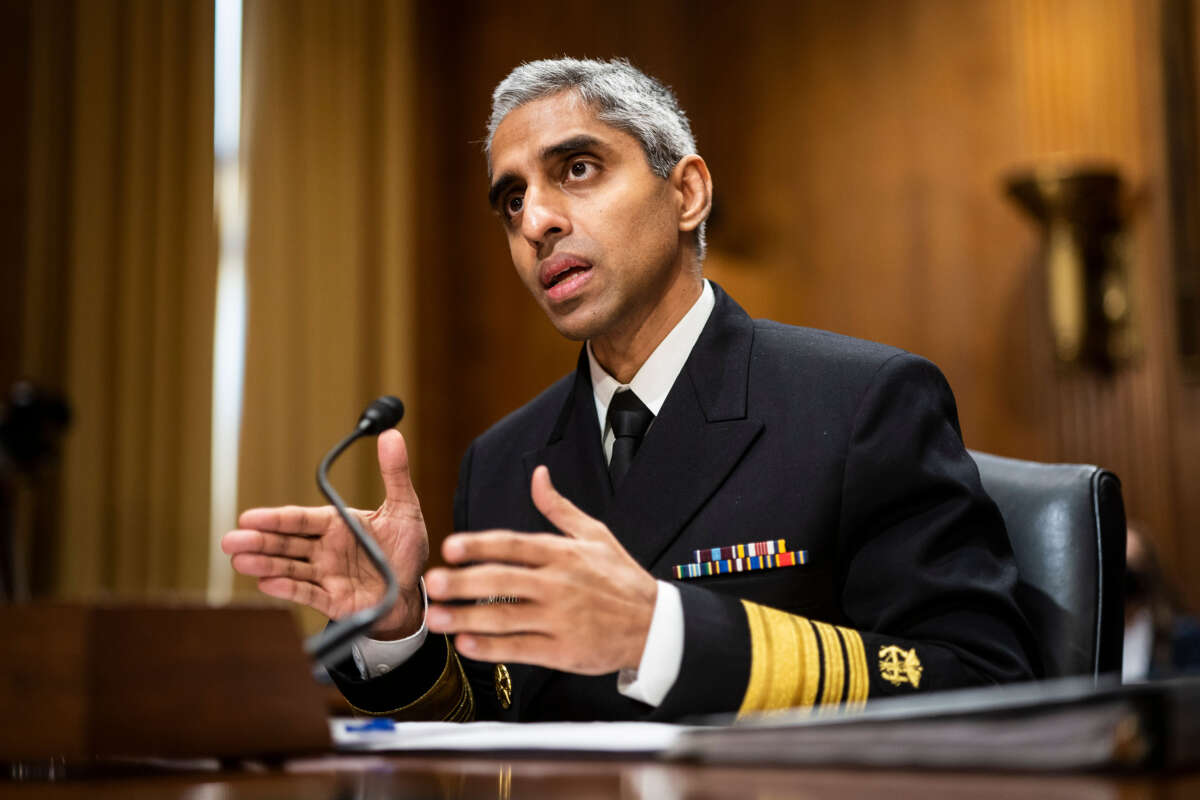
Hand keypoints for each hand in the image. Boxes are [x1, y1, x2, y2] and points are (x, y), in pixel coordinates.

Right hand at [220, 429, 428, 638]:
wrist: (412, 590)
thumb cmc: (405, 548)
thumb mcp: (404, 507)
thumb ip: (395, 473)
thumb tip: (391, 434)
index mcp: (336, 525)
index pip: (299, 520)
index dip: (274, 518)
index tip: (248, 517)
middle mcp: (325, 549)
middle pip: (286, 544)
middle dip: (258, 542)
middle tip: (230, 540)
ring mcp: (326, 575)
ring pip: (290, 568)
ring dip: (265, 565)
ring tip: (239, 561)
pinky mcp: (333, 601)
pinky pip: (308, 594)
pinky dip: (288, 589)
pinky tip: (266, 583)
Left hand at [424, 465, 657, 673]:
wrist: (654, 624)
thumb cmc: (621, 577)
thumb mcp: (595, 534)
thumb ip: (558, 507)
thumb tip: (538, 475)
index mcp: (563, 553)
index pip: (513, 545)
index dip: (479, 545)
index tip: (450, 546)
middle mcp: (559, 584)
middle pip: (502, 581)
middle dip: (463, 582)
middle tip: (431, 583)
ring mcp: (560, 620)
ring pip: (505, 618)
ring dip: (466, 617)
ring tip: (436, 618)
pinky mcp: (563, 651)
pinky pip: (520, 649)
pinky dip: (491, 648)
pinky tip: (466, 645)